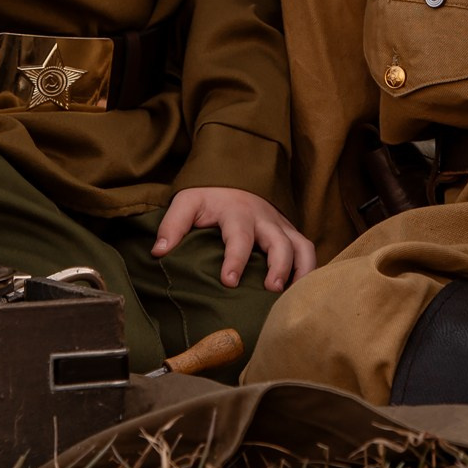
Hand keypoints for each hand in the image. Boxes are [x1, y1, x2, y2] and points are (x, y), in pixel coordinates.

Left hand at [153, 187, 317, 291]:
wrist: (236, 171)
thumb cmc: (209, 194)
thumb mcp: (186, 202)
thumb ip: (172, 225)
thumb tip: (159, 252)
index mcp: (237, 212)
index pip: (239, 237)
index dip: (235, 259)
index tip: (228, 281)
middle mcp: (264, 219)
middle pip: (280, 242)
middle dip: (279, 267)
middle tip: (271, 290)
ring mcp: (281, 225)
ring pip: (302, 246)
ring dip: (300, 270)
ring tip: (291, 296)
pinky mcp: (290, 232)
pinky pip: (307, 249)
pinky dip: (308, 270)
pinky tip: (300, 292)